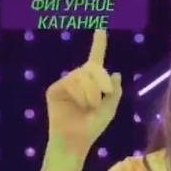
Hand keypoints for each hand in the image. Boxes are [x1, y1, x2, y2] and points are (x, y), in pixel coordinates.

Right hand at [46, 29, 121, 149]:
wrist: (76, 140)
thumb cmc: (93, 127)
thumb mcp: (110, 109)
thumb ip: (114, 92)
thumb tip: (116, 73)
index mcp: (91, 83)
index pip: (95, 61)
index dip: (99, 45)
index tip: (101, 30)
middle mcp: (77, 79)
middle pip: (91, 68)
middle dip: (100, 84)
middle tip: (99, 101)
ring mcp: (65, 83)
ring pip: (82, 77)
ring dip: (91, 94)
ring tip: (87, 108)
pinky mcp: (55, 89)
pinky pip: (72, 83)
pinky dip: (79, 96)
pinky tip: (76, 107)